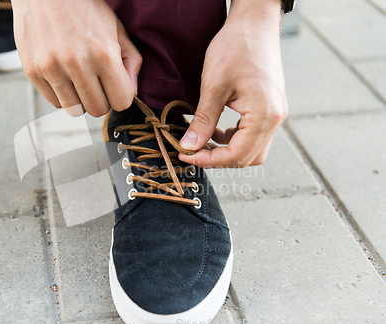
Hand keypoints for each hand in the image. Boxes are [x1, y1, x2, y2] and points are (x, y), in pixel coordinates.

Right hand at [12, 0, 141, 116]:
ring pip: (75, 110)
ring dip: (81, 99)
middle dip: (102, 99)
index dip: (121, 96)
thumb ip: (131, 61)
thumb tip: (132, 94)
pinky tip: (64, 76)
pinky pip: (55, 102)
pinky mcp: (33, 72)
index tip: (115, 86)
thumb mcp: (116, 28)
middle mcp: (77, 64)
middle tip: (97, 82)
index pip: (121, 101)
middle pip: (98, 109)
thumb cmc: (85, 8)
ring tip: (80, 79)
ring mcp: (52, 69)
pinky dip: (62, 95)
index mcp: (104, 54)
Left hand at [179, 0, 287, 167]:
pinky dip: (234, 138)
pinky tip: (216, 129)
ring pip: (252, 149)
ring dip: (226, 150)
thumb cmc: (237, 47)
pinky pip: (253, 135)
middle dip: (217, 158)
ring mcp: (275, 113)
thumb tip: (190, 146)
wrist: (254, 23)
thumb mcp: (213, 86)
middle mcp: (275, 118)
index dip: (209, 160)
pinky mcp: (270, 108)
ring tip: (201, 141)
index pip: (236, 155)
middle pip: (247, 158)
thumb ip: (203, 121)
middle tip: (191, 150)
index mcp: (264, 115)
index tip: (186, 155)